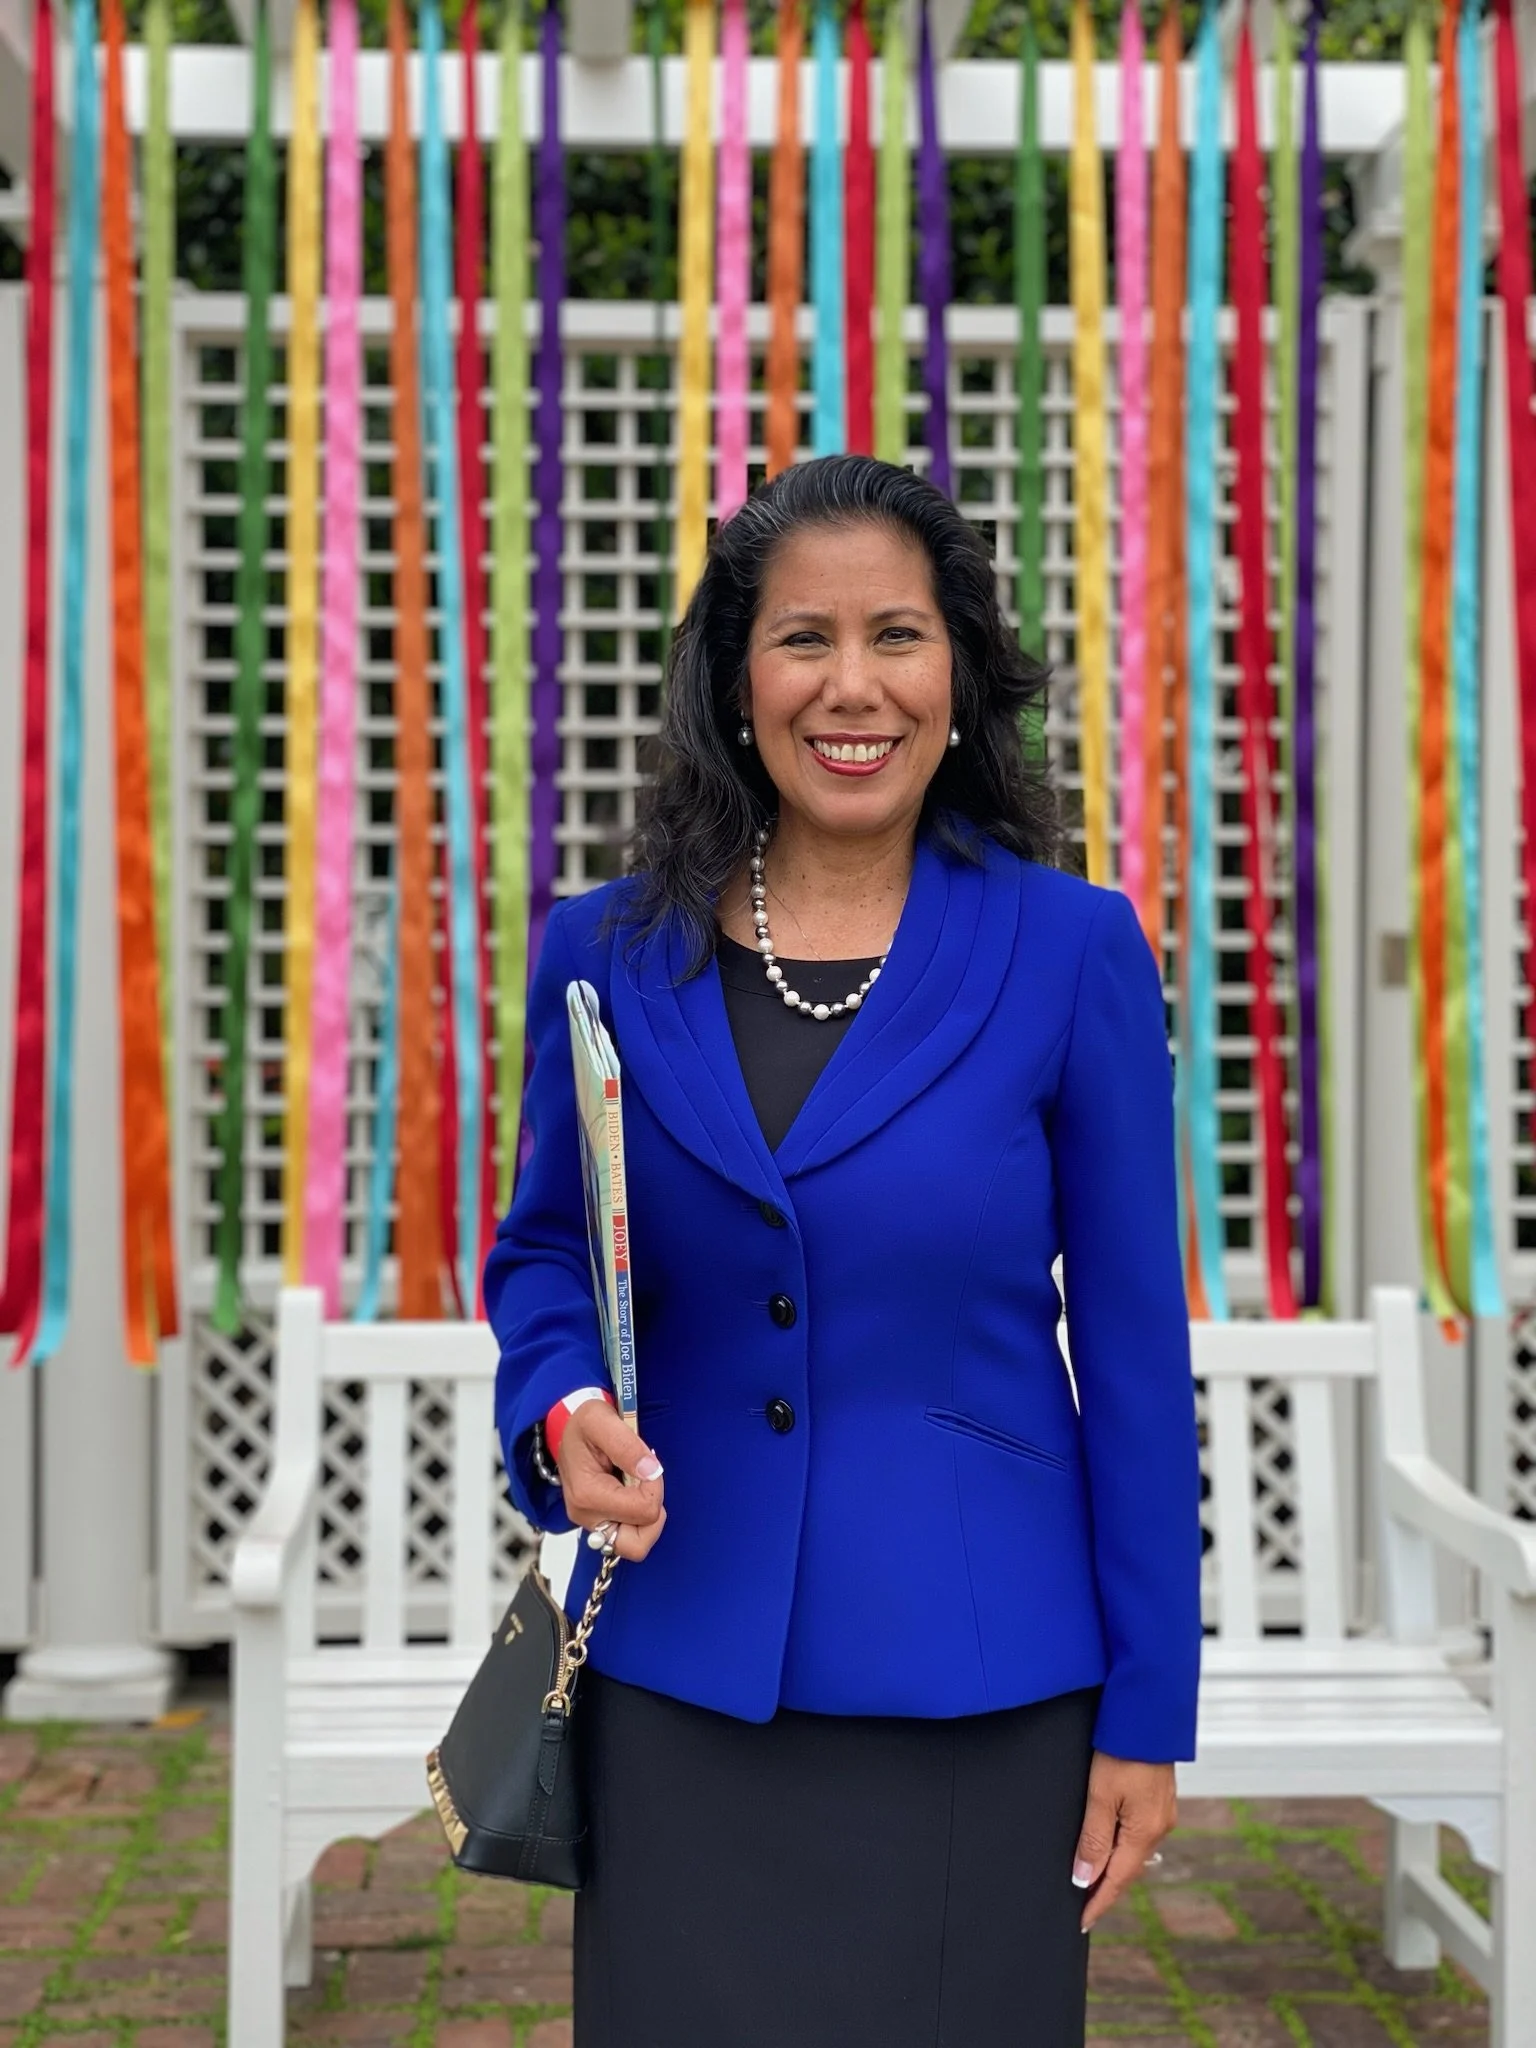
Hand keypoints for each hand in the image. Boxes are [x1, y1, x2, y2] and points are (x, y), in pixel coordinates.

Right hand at [557, 1399, 667, 1562]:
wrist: (571, 1429)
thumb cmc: (584, 1424)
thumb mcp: (600, 1419)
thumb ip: (626, 1444)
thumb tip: (651, 1472)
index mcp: (587, 1495)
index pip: (644, 1511)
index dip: (656, 1486)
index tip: (647, 1463)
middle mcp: (586, 1517)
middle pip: (638, 1544)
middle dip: (652, 1511)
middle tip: (645, 1482)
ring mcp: (592, 1524)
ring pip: (635, 1545)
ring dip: (647, 1517)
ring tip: (639, 1486)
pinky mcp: (599, 1525)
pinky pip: (630, 1537)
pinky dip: (639, 1518)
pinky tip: (633, 1493)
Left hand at [1072, 1752, 1176, 1931]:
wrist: (1147, 1714)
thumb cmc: (1122, 1750)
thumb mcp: (1100, 1795)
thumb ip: (1093, 1838)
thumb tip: (1085, 1877)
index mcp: (1144, 1831)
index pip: (1118, 1880)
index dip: (1098, 1902)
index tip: (1081, 1922)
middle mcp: (1159, 1826)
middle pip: (1128, 1868)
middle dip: (1106, 1888)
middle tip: (1083, 1905)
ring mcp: (1162, 1812)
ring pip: (1133, 1851)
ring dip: (1113, 1866)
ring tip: (1092, 1880)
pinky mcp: (1160, 1799)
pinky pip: (1138, 1833)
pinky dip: (1122, 1846)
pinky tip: (1110, 1845)